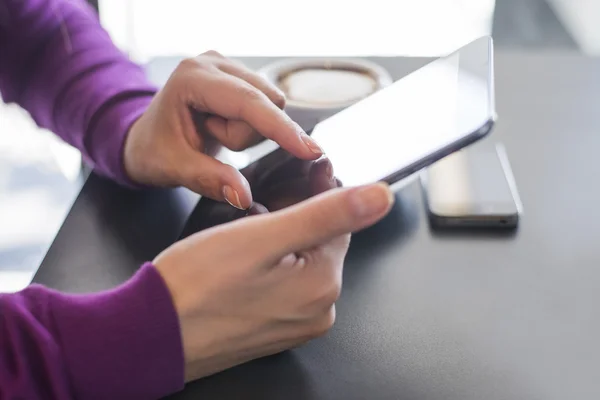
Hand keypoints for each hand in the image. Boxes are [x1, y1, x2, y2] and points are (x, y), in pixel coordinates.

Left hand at [124, 50, 322, 208]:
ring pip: (270, 105)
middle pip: (266, 103)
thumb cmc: (153, 150)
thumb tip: (244, 196)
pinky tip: (223, 128)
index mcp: (192, 77)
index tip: (311, 150)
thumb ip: (209, 180)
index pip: (248, 103)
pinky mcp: (239, 76)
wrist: (145, 137)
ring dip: (249, 132)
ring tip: (214, 135)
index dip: (281, 129)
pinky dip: (250, 126)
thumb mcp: (174, 168)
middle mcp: (213, 62)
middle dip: (248, 135)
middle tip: (213, 142)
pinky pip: (267, 106)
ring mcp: (228, 66)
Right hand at [154, 179, 394, 380]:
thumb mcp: (264, 236)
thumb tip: (381, 197)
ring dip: (278, 241)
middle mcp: (317, 312)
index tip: (303, 170)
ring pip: (298, 262)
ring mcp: (295, 324)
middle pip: (318, 244)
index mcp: (323, 286)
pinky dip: (267, 265)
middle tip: (257, 209)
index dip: (318, 193)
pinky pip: (281, 284)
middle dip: (294, 219)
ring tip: (242, 236)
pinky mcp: (272, 329)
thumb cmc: (197, 284)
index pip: (337, 224)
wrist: (152, 334)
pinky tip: (239, 262)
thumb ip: (327, 214)